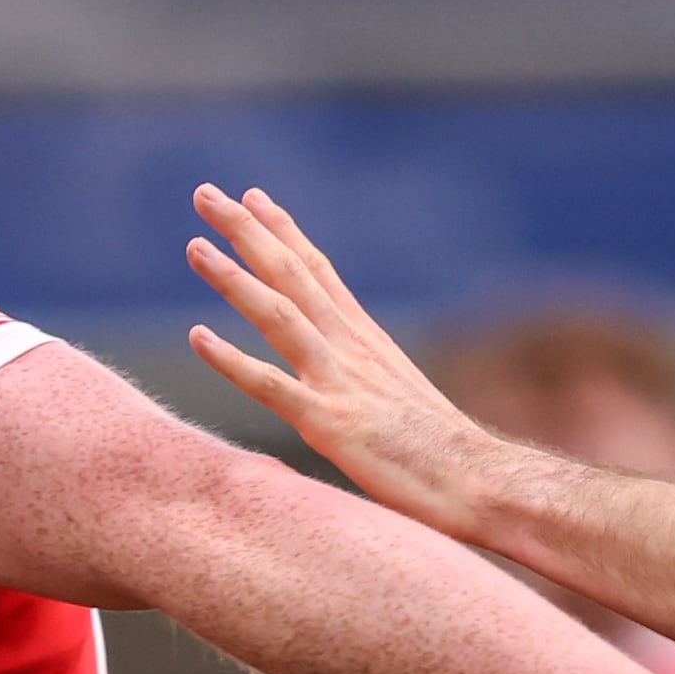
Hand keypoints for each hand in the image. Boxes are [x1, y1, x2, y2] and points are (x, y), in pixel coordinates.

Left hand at [181, 184, 512, 528]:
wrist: (480, 480)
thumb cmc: (441, 453)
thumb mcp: (397, 399)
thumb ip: (365, 379)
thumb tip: (346, 379)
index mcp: (366, 340)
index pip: (318, 272)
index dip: (283, 232)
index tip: (253, 197)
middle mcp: (350, 348)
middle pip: (292, 274)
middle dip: (247, 231)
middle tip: (206, 193)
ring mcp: (339, 381)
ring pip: (278, 314)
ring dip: (233, 278)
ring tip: (194, 246)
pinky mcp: (330, 423)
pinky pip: (271, 386)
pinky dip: (231, 360)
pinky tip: (196, 337)